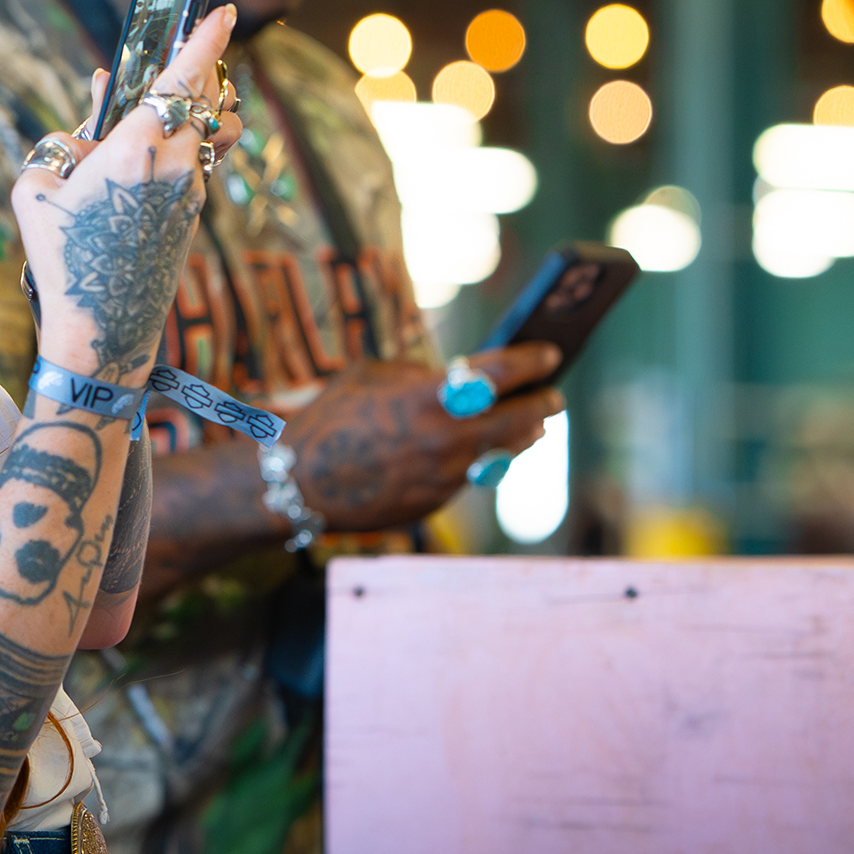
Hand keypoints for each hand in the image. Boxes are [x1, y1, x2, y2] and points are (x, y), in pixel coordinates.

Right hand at [11, 6, 242, 381]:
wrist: (104, 327)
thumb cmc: (60, 258)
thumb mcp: (37, 191)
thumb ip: (60, 146)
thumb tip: (85, 131)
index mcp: (135, 148)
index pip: (182, 78)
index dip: (208, 38)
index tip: (227, 10)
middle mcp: (175, 164)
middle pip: (208, 97)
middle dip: (207, 67)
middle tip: (202, 44)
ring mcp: (192, 190)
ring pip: (213, 131)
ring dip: (208, 106)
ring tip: (195, 95)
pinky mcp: (195, 213)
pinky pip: (200, 160)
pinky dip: (188, 142)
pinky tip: (160, 148)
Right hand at [284, 343, 564, 531]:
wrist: (300, 482)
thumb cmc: (331, 418)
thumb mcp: (372, 376)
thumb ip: (421, 375)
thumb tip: (459, 378)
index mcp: (432, 395)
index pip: (503, 371)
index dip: (533, 360)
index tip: (551, 353)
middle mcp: (449, 436)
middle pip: (522, 417)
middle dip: (544, 403)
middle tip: (553, 395)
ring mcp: (448, 473)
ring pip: (504, 452)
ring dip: (522, 434)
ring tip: (531, 424)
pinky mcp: (440, 500)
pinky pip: (471, 475)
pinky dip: (478, 459)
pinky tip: (480, 450)